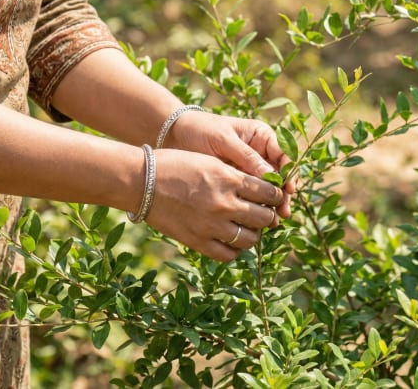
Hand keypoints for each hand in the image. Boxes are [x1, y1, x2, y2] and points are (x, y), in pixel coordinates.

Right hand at [144, 149, 283, 261]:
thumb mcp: (210, 161)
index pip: (269, 192)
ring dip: (254, 233)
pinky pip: (228, 254)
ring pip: (250, 238)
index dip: (276, 195)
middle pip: (264, 217)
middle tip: (264, 212)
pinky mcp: (197, 241)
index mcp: (229, 179)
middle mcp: (224, 203)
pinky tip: (232, 240)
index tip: (274, 196)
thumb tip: (262, 190)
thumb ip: (237, 175)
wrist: (141, 181)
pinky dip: (235, 249)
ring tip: (247, 226)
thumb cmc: (175, 165)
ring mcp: (211, 225)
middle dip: (269, 214)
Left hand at [165, 111, 295, 217]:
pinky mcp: (238, 184)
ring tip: (273, 222)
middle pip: (280, 177)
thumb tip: (271, 178)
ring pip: (268, 190)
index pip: (284, 156)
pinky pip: (252, 197)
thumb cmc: (201, 130)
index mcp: (262, 137)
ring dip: (271, 206)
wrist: (176, 135)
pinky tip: (256, 221)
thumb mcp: (224, 140)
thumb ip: (247, 157)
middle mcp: (261, 154)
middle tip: (283, 212)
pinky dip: (255, 208)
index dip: (289, 173)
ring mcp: (250, 170)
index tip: (288, 189)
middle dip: (282, 195)